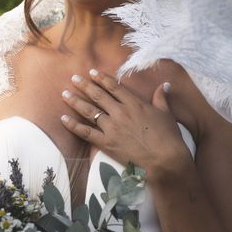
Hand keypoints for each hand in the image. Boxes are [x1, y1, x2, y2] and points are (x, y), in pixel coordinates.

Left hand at [60, 69, 192, 180]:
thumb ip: (161, 97)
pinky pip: (85, 132)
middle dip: (84, 85)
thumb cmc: (168, 136)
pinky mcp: (107, 143)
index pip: (114, 87)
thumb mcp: (166, 113)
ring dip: (75, 101)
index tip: (92, 72)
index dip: (102, 78)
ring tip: (64, 94)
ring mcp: (112, 128)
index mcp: (135, 103)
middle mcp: (121, 112)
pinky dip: (73, 125)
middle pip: (98, 95)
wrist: (165, 159)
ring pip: (89, 111)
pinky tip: (63, 119)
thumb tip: (165, 84)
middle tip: (73, 78)